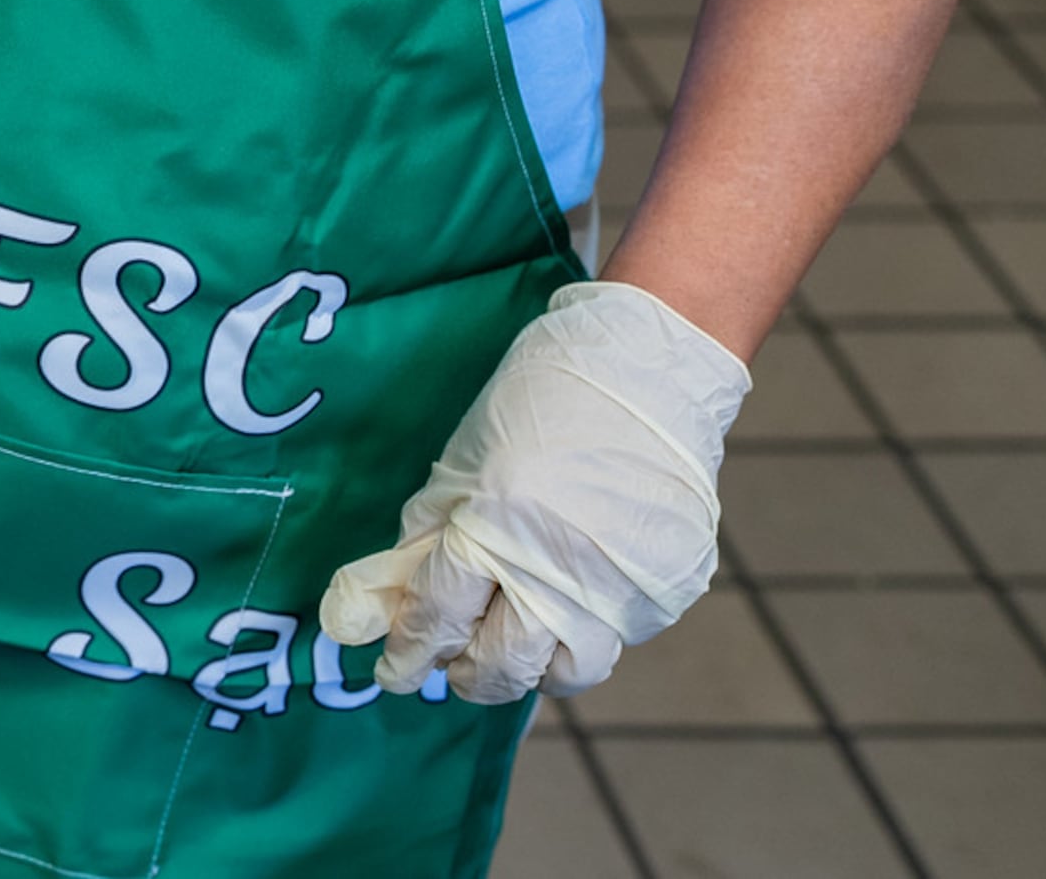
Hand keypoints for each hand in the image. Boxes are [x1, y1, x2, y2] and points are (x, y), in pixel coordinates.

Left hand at [317, 278, 750, 703]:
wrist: (647, 370)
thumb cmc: (540, 402)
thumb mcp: (461, 463)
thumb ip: (422, 540)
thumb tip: (374, 609)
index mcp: (498, 527)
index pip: (439, 616)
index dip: (409, 650)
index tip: (393, 670)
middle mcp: (563, 569)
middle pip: (504, 664)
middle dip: (467, 674)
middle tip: (452, 666)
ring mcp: (625, 587)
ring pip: (568, 669)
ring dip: (530, 666)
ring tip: (511, 638)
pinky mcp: (671, 589)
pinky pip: (618, 634)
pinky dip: (585, 624)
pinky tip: (571, 590)